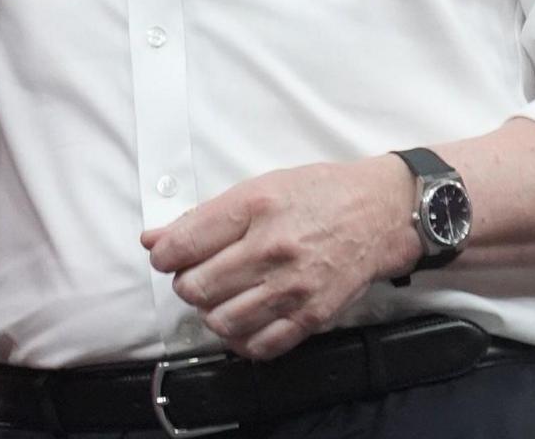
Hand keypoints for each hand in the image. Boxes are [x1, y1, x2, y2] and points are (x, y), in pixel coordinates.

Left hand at [140, 157, 417, 361]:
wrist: (379, 213)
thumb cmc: (318, 194)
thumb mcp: (258, 188)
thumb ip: (204, 217)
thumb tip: (154, 239)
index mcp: (254, 207)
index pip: (184, 244)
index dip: (163, 255)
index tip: (167, 256)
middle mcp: (271, 248)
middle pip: (196, 287)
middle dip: (187, 283)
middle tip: (199, 274)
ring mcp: (293, 287)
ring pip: (221, 320)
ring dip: (211, 312)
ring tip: (222, 296)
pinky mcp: (311, 316)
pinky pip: (259, 345)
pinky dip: (241, 339)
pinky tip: (243, 320)